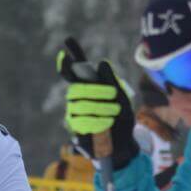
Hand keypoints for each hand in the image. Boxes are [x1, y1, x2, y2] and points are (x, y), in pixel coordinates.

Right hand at [57, 41, 136, 167]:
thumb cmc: (122, 119)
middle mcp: (78, 99)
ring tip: (115, 114)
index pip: (75, 72)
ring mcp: (74, 114)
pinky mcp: (75, 130)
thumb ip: (112, 82)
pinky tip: (107, 124)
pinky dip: (97, 121)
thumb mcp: (122, 99)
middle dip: (96, 90)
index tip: (67, 45)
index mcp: (88, 88)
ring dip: (100, 107)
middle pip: (77, 88)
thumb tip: (101, 63)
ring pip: (79, 104)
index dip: (70, 60)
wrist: (123, 145)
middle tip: (113, 96)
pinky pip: (81, 121)